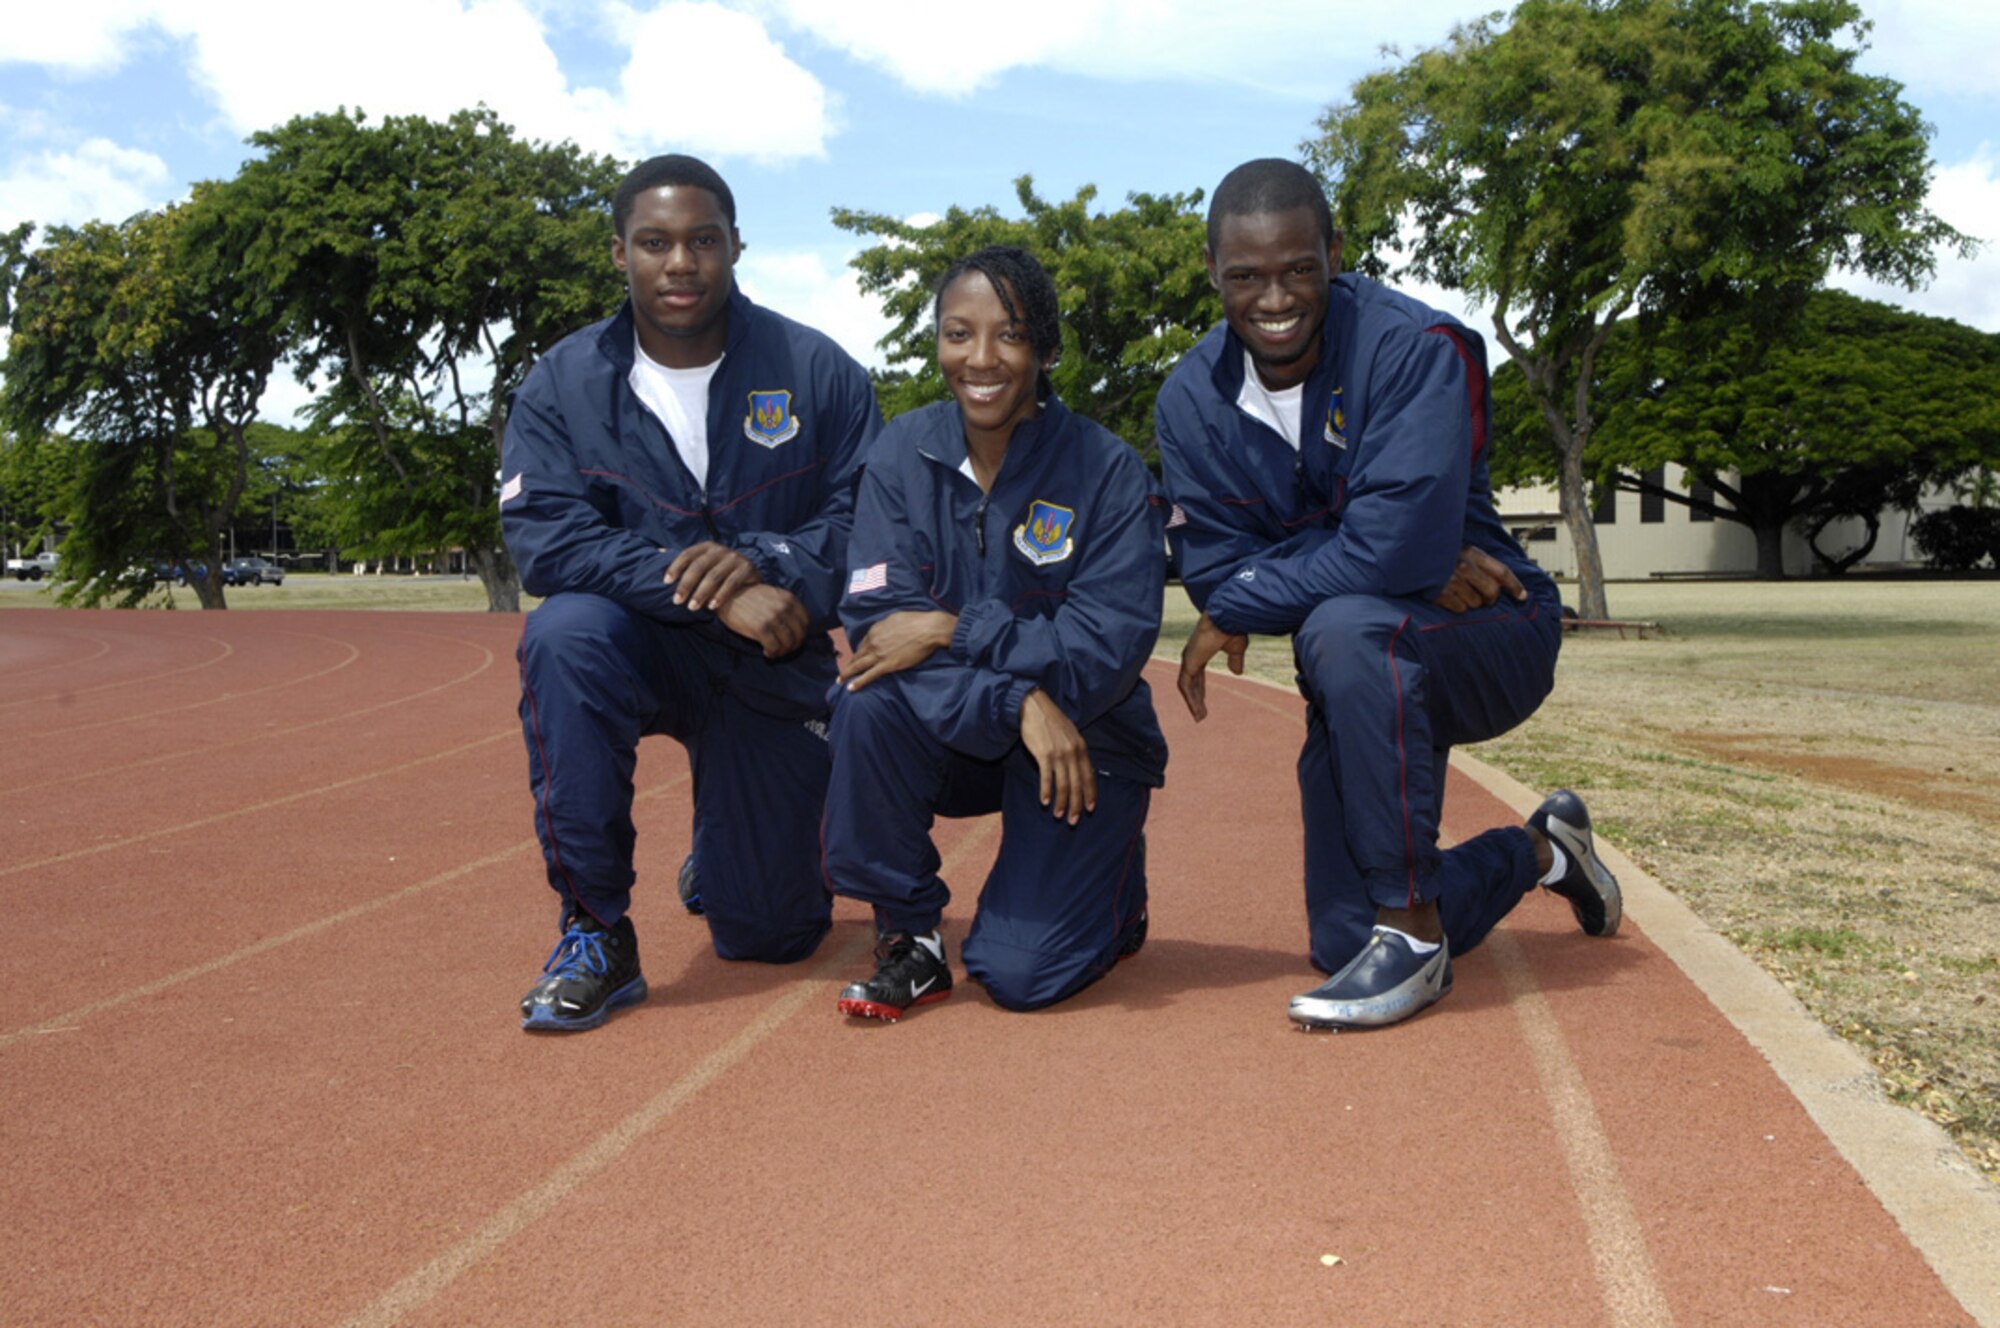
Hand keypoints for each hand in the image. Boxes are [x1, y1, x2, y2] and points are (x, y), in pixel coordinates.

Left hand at [664, 542, 759, 610]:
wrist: (750, 576)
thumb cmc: (720, 571)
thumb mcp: (704, 562)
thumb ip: (686, 560)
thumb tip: (657, 551)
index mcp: (707, 547)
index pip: (687, 554)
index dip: (675, 567)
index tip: (666, 582)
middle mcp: (720, 550)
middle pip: (699, 566)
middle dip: (686, 585)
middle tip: (677, 601)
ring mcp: (734, 558)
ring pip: (714, 576)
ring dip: (701, 593)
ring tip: (692, 608)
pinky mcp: (747, 569)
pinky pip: (731, 583)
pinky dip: (720, 595)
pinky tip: (712, 607)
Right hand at [715, 584, 808, 657]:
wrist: (727, 595)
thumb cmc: (750, 598)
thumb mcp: (773, 596)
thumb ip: (786, 607)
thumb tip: (796, 629)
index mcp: (789, 599)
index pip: (805, 622)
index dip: (801, 634)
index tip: (792, 639)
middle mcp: (784, 608)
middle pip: (799, 635)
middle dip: (793, 646)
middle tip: (783, 649)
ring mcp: (773, 618)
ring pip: (788, 643)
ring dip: (782, 651)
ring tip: (773, 651)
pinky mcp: (761, 628)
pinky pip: (774, 647)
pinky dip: (772, 653)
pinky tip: (765, 651)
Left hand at [839, 610, 956, 689]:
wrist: (927, 629)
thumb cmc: (916, 621)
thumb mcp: (895, 619)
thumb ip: (886, 627)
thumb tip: (885, 632)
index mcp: (875, 630)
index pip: (863, 644)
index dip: (859, 652)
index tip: (857, 658)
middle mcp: (873, 642)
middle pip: (857, 656)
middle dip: (849, 664)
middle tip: (842, 672)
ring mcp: (879, 654)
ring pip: (858, 666)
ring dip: (846, 674)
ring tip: (839, 681)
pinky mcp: (887, 665)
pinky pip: (869, 676)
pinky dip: (858, 682)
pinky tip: (850, 688)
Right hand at [1019, 689, 1095, 823]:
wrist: (1034, 706)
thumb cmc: (1050, 721)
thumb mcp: (1070, 734)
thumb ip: (1075, 751)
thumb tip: (1078, 769)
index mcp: (1081, 748)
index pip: (1089, 776)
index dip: (1090, 794)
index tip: (1090, 809)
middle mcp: (1073, 752)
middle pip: (1078, 785)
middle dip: (1077, 805)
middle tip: (1073, 821)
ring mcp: (1059, 754)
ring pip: (1064, 785)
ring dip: (1061, 803)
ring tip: (1058, 815)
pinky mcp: (1044, 754)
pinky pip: (1047, 777)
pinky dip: (1046, 791)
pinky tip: (1044, 802)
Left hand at [1177, 611, 1245, 721]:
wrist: (1227, 618)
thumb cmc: (1232, 627)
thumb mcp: (1237, 648)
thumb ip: (1235, 660)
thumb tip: (1237, 673)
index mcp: (1200, 651)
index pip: (1197, 674)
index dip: (1200, 689)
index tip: (1203, 701)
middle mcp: (1191, 655)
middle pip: (1191, 682)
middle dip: (1196, 698)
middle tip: (1200, 714)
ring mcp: (1188, 659)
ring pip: (1187, 687)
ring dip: (1193, 702)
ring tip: (1199, 718)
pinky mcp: (1188, 663)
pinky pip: (1185, 686)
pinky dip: (1190, 699)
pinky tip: (1196, 711)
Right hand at [1432, 545, 1525, 613]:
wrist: (1409, 553)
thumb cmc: (1437, 552)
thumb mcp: (1460, 550)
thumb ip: (1480, 563)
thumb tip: (1501, 582)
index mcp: (1472, 552)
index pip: (1501, 572)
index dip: (1515, 586)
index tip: (1522, 596)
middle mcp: (1464, 566)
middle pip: (1492, 591)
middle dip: (1491, 598)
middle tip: (1485, 598)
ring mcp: (1451, 581)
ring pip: (1475, 603)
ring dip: (1471, 601)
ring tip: (1459, 592)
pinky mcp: (1439, 593)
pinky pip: (1459, 609)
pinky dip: (1457, 606)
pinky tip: (1449, 596)